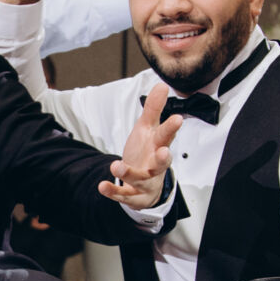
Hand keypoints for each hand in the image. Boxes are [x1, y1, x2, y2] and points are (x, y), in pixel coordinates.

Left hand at [101, 83, 182, 208]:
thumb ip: (153, 108)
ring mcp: (146, 182)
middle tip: (164, 152)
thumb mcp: (147, 129)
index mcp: (159, 146)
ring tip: (116, 166)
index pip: (167, 136)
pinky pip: (124, 195)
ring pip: (141, 180)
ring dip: (129, 174)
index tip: (177, 118)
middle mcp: (155, 166)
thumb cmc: (147, 152)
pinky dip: (113, 191)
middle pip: (162, 163)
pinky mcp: (135, 196)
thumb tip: (162, 85)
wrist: (145, 184)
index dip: (172, 128)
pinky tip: (102, 186)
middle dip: (163, 159)